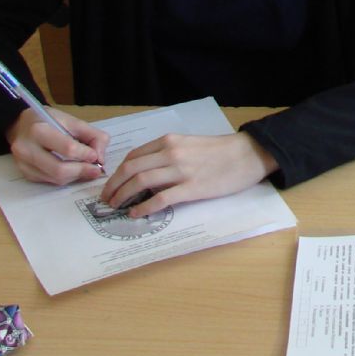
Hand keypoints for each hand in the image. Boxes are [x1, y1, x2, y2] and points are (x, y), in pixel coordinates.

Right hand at [6, 107, 108, 185]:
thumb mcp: (71, 120)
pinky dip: (65, 178)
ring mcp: (24, 164)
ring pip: (55, 179)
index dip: (85, 155)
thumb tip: (100, 158)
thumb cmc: (48, 121)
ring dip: (75, 176)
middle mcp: (27, 149)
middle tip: (96, 170)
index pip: (67, 148)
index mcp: (39, 130)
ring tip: (86, 169)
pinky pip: (50, 181)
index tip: (96, 156)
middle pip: (59, 170)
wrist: (21, 125)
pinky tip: (72, 170)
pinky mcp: (25, 174)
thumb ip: (92, 136)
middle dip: (82, 171)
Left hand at [100, 133, 277, 217]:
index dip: (117, 172)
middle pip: (131, 169)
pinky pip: (160, 199)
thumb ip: (168, 154)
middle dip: (113, 186)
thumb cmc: (221, 150)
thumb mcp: (189, 144)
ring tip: (116, 207)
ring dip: (123, 196)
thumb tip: (146, 172)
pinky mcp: (191, 188)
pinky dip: (143, 207)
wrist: (247, 154)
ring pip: (140, 182)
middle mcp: (171, 153)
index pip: (133, 157)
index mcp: (169, 141)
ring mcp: (181, 171)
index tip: (111, 184)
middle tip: (106, 199)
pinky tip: (136, 214)